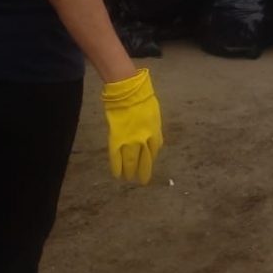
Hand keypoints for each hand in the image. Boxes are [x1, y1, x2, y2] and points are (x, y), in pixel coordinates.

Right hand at [102, 68, 162, 184]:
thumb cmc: (142, 98)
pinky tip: (117, 175)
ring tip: (129, 178)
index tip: (149, 163)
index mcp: (155, 132)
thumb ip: (152, 126)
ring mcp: (131, 141)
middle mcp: (145, 140)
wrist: (129, 92)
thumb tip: (151, 134)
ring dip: (130, 172)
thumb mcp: (154, 113)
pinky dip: (117, 167)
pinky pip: (116, 158)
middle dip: (144, 171)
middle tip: (143, 180)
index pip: (155, 150)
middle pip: (145, 160)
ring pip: (131, 162)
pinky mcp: (117, 140)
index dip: (151, 158)